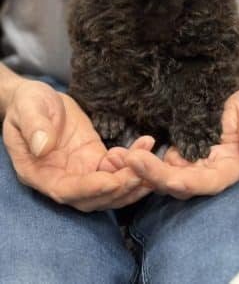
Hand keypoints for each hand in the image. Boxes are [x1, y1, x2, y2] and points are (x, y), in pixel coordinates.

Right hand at [3, 79, 154, 210]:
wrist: (38, 99)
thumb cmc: (27, 104)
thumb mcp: (27, 108)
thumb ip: (34, 127)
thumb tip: (42, 147)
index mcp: (39, 174)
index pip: (66, 191)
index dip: (90, 189)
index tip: (112, 181)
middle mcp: (62, 179)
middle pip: (93, 196)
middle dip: (119, 188)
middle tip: (142, 174)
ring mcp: (81, 170)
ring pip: (110, 187)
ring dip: (132, 179)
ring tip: (152, 161)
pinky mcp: (95, 158)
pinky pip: (116, 166)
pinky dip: (132, 160)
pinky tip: (146, 143)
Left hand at [123, 86, 238, 198]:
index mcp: (231, 168)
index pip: (209, 183)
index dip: (189, 182)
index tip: (169, 177)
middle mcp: (208, 172)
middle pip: (179, 182)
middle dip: (154, 175)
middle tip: (131, 159)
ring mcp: (193, 164)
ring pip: (164, 174)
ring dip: (141, 171)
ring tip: (117, 158)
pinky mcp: (181, 153)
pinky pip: (159, 161)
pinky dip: (142, 159)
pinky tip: (121, 153)